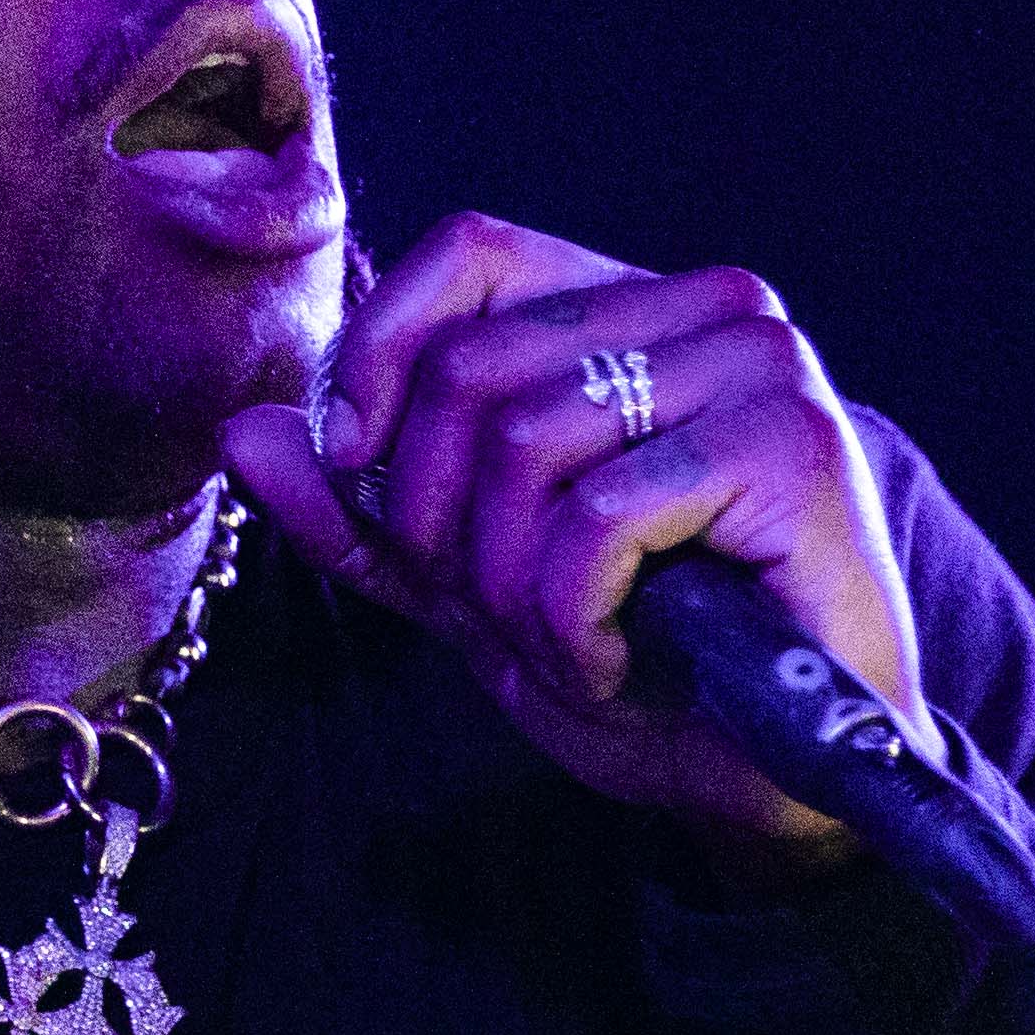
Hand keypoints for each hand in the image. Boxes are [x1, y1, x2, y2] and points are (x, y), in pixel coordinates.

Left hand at [224, 214, 940, 863]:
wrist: (783, 783)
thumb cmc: (647, 667)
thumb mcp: (472, 584)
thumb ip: (361, 510)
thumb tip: (241, 430)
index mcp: (635, 307)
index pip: (468, 252)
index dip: (382, 356)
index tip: (364, 476)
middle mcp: (708, 306)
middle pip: (473, 369)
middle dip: (443, 526)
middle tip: (499, 618)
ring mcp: (761, 366)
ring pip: (524, 443)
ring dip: (511, 590)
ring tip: (566, 650)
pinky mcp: (793, 445)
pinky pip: (598, 518)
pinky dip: (572, 620)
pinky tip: (613, 667)